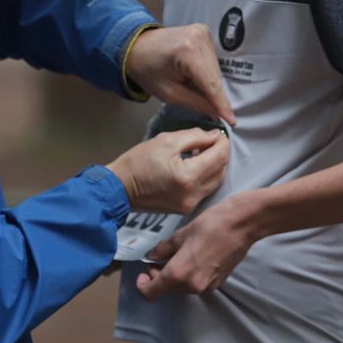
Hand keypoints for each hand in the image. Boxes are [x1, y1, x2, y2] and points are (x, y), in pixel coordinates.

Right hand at [106, 128, 228, 213]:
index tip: (218, 133)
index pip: (219, 157)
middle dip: (221, 153)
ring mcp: (190, 205)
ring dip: (215, 166)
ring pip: (216, 182)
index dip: (222, 142)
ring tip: (202, 152)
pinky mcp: (185, 209)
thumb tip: (214, 136)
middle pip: (221, 171)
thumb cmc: (138, 162)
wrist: (119, 188)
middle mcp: (193, 194)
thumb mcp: (166, 141)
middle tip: (211, 141)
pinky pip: (205, 190)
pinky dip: (206, 176)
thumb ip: (195, 136)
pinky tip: (195, 166)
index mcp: (189, 177)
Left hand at [125, 25, 235, 124]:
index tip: (232, 121)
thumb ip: (196, 103)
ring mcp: (203, 32)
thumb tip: (217, 114)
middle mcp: (199, 38)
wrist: (137, 46)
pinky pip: (212, 60)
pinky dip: (207, 72)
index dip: (222, 104)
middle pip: (215, 76)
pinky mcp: (204, 32)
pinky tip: (196, 78)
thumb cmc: (148, 71)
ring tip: (195, 89)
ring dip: (210, 83)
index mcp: (187, 51)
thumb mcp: (169, 93)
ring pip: (216, 69)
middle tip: (213, 112)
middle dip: (215, 95)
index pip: (210, 83)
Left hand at [136, 194, 259, 298]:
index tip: (144, 271)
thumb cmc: (212, 225)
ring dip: (173, 276)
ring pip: (180, 288)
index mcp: (179, 274)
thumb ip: (163, 249)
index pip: (151, 292)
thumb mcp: (181, 234)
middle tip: (159, 258)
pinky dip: (188, 276)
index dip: (143, 284)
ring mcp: (206, 286)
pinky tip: (192, 258)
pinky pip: (194, 284)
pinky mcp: (217, 283)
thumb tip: (152, 256)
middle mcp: (192, 286)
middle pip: (166, 290)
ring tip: (176, 255)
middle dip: (158, 277)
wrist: (242, 225)